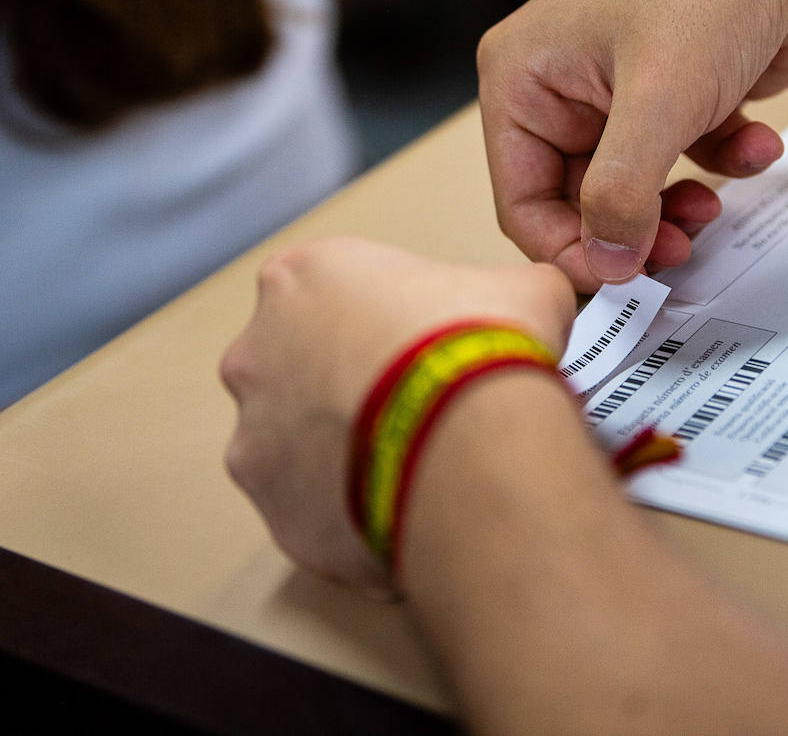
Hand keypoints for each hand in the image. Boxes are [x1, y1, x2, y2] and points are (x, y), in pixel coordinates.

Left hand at [219, 237, 575, 592]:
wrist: (468, 445)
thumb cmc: (479, 351)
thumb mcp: (523, 290)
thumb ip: (511, 289)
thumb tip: (533, 304)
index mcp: (302, 277)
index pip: (336, 291)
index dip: (390, 318)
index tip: (427, 341)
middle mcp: (256, 351)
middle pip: (302, 365)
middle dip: (353, 384)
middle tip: (417, 403)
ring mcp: (254, 434)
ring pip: (298, 443)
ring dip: (346, 449)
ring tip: (415, 461)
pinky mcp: (273, 506)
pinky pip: (311, 506)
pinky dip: (350, 509)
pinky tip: (404, 504)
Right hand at [478, 0, 787, 291]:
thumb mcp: (656, 101)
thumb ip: (621, 195)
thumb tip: (609, 262)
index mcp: (523, 77)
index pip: (522, 199)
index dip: (570, 249)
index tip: (624, 279)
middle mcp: (562, 84)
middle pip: (579, 199)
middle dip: (634, 229)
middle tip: (679, 251)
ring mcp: (620, 87)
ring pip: (637, 186)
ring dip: (681, 204)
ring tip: (716, 204)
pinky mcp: (676, 90)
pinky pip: (686, 157)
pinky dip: (722, 161)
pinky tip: (757, 141)